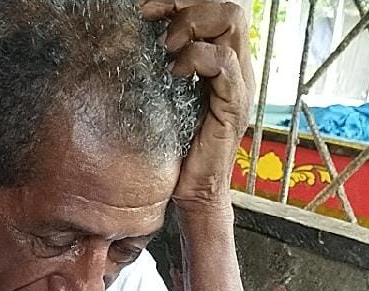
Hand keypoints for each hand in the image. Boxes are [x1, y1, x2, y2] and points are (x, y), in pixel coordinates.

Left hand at [141, 0, 254, 206]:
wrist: (193, 193)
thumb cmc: (177, 151)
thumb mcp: (166, 99)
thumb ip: (162, 67)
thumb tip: (130, 40)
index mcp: (223, 63)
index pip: (216, 8)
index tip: (147, 9)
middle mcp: (236, 69)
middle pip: (228, 6)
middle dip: (185, 2)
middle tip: (152, 18)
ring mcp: (238, 85)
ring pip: (231, 21)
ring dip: (192, 23)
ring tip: (166, 45)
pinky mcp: (234, 105)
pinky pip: (223, 61)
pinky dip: (195, 58)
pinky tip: (174, 73)